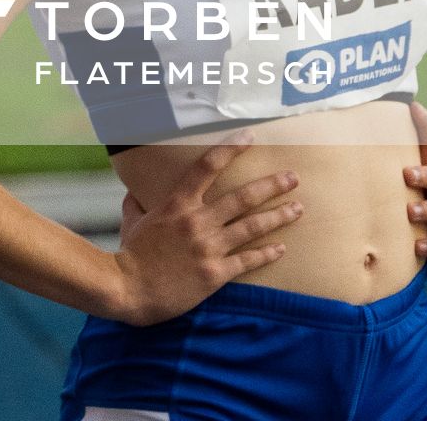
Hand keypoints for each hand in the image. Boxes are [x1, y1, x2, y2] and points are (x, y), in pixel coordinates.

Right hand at [105, 130, 299, 325]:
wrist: (128, 290)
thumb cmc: (130, 255)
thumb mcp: (131, 223)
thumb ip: (135, 205)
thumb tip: (132, 195)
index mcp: (178, 204)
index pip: (207, 167)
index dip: (230, 149)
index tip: (249, 136)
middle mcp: (198, 222)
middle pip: (243, 197)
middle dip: (271, 185)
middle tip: (292, 177)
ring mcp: (209, 248)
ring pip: (252, 227)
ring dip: (278, 216)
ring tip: (298, 208)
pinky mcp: (215, 274)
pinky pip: (248, 260)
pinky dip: (267, 254)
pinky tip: (281, 248)